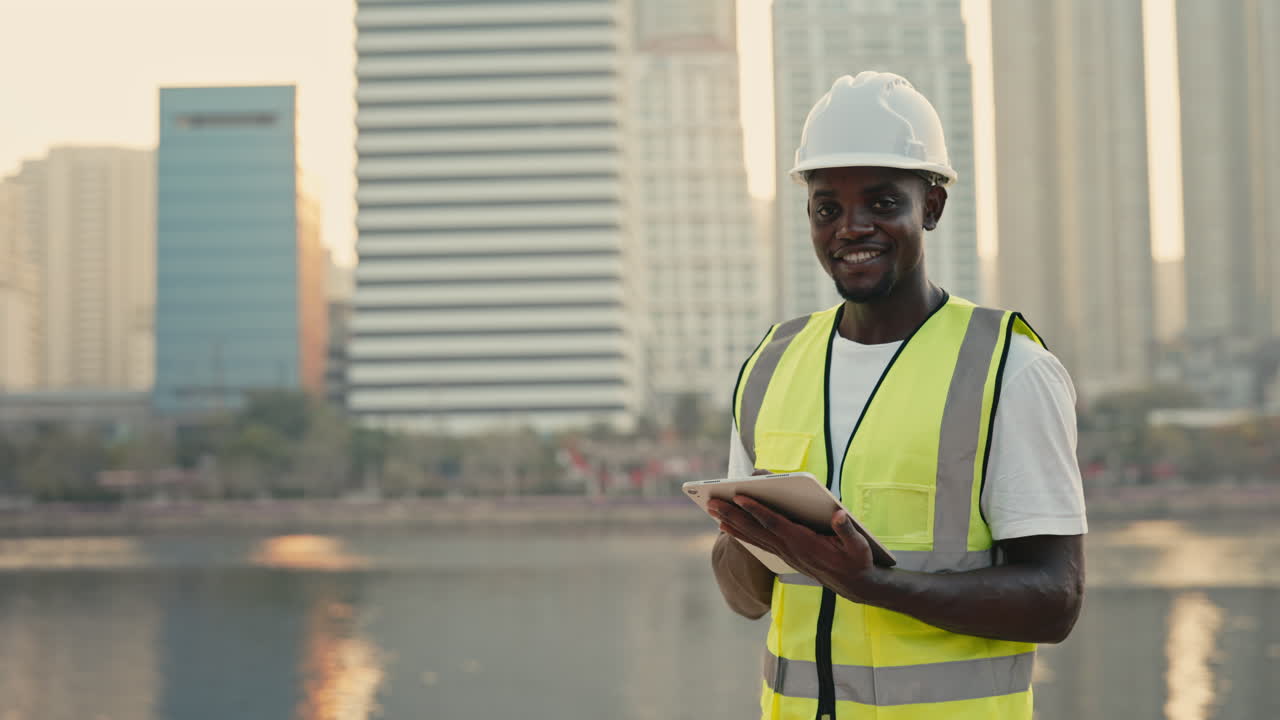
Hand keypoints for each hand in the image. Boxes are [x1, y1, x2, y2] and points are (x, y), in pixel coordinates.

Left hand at [706, 494, 875, 600]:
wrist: (855, 586)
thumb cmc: (856, 561)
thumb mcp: (859, 546)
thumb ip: (847, 531)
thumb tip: (839, 515)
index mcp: (804, 543)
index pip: (775, 523)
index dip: (756, 510)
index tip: (739, 496)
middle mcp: (790, 549)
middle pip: (756, 529)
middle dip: (733, 514)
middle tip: (711, 502)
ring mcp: (785, 553)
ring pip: (753, 536)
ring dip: (731, 523)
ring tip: (712, 510)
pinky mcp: (785, 555)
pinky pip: (758, 542)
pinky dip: (741, 533)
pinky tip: (728, 526)